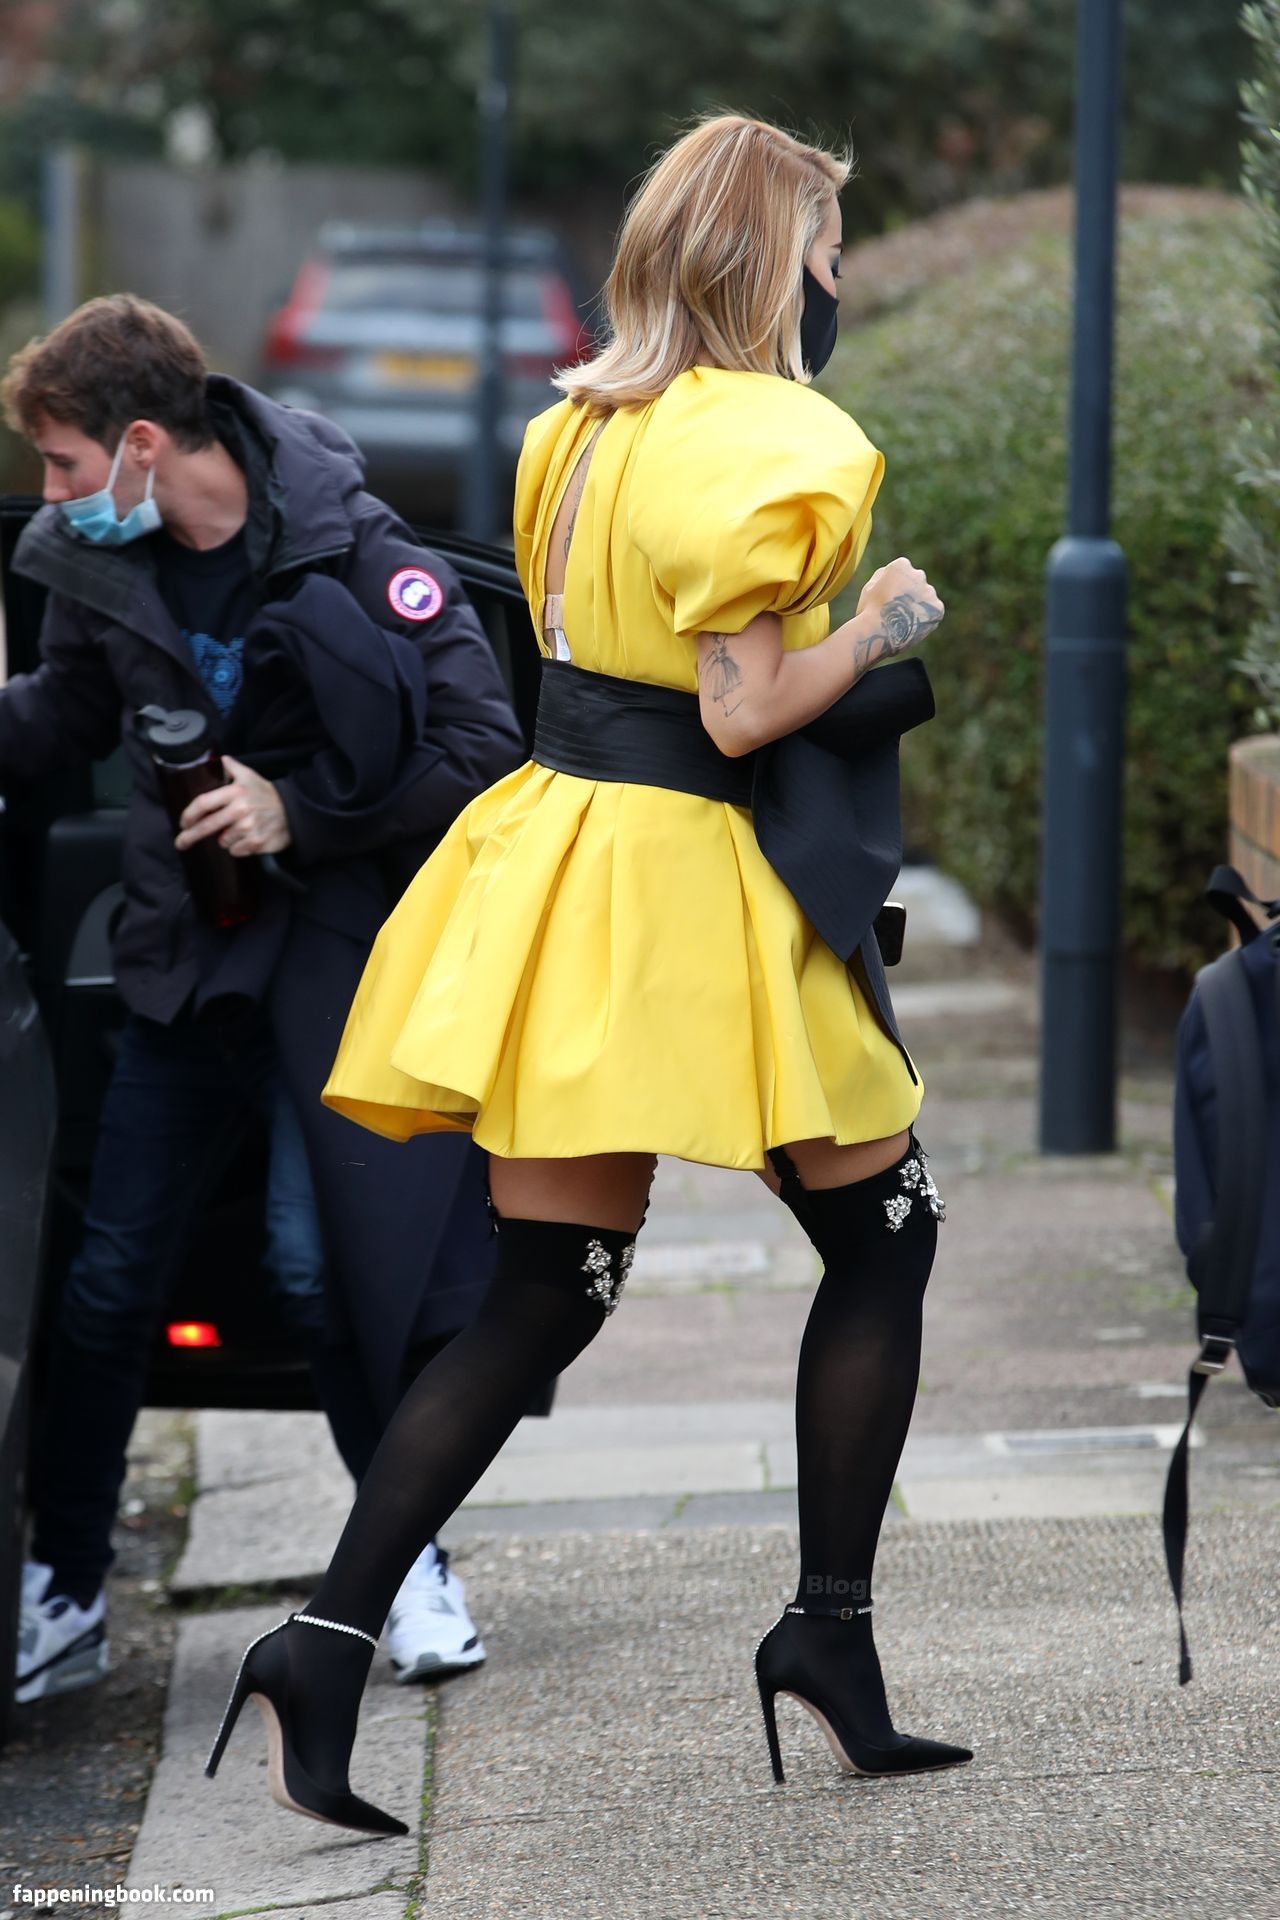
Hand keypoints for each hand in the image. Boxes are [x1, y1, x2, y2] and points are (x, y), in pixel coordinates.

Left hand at [174, 754, 291, 856]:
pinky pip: (235, 851)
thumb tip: (220, 758)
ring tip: (237, 831)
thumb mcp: (250, 776)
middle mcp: (241, 810)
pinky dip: (238, 848)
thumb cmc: (266, 794)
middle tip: (181, 843)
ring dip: (225, 839)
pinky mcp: (256, 842)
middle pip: (207, 826)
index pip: (203, 803)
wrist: (294, 811)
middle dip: (190, 837)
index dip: (189, 814)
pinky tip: (247, 839)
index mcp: (235, 792)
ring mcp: (249, 828)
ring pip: (222, 841)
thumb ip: (232, 768)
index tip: (183, 823)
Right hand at [853, 557, 944, 672]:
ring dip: (919, 605)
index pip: (903, 570)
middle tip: (899, 609)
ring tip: (904, 621)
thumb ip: (882, 576)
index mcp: (901, 565)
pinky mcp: (938, 608)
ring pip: (926, 597)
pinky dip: (926, 618)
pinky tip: (912, 625)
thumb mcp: (869, 588)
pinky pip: (933, 612)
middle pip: (917, 581)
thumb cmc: (869, 611)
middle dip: (910, 592)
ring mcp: (930, 591)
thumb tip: (890, 573)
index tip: (890, 597)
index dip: (895, 584)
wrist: (879, 632)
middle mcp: (919, 574)